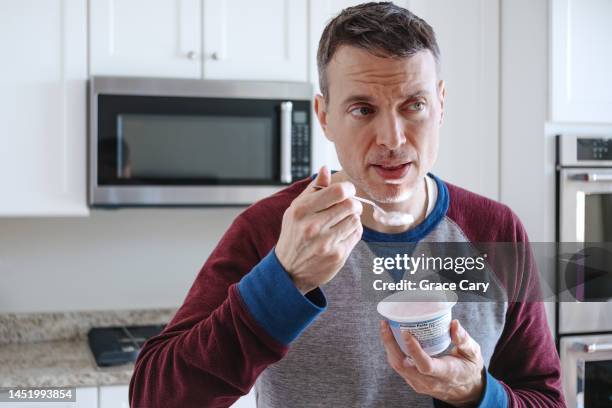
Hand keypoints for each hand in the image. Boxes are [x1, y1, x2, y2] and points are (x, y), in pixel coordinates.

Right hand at [275, 166, 362, 293]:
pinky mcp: (337, 255)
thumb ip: (313, 189)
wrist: (288, 270)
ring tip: (343, 220)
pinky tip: (343, 233)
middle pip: (350, 205)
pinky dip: (353, 231)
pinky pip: (356, 235)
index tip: (347, 191)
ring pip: (355, 220)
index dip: (348, 188)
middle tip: (349, 206)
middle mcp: (313, 226)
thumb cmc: (293, 235)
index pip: (338, 191)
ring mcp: (326, 243)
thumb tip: (325, 169)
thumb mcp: (296, 209)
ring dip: (353, 217)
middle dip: (353, 203)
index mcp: (301, 210)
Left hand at [380, 319, 484, 406]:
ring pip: (398, 366)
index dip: (414, 350)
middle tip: (386, 324)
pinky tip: (391, 337)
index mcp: (446, 374)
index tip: (406, 333)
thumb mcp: (473, 354)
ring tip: (385, 327)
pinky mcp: (414, 381)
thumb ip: (464, 339)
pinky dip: (392, 351)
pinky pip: (399, 367)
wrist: (466, 392)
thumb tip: (454, 323)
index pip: (425, 365)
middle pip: (403, 365)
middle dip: (390, 344)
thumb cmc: (469, 369)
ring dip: (389, 347)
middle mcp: (429, 381)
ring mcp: (419, 383)